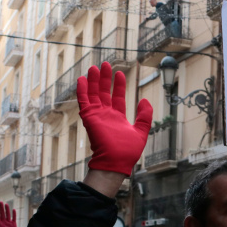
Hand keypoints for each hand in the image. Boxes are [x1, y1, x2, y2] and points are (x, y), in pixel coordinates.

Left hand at [0, 202, 18, 226]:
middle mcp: (4, 222)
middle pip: (2, 213)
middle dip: (1, 208)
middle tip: (0, 202)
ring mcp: (9, 223)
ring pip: (8, 214)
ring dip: (7, 209)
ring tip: (6, 204)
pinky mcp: (13, 225)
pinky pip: (14, 218)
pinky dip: (14, 214)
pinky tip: (13, 210)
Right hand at [77, 62, 151, 176]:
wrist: (116, 161)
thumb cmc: (128, 151)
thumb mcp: (141, 131)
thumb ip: (144, 116)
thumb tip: (145, 100)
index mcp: (117, 118)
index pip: (117, 97)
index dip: (118, 85)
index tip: (119, 73)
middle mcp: (106, 115)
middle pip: (103, 93)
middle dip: (104, 79)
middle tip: (104, 64)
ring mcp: (97, 116)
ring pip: (93, 94)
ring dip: (93, 81)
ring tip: (93, 67)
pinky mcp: (89, 117)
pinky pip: (84, 101)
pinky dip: (82, 90)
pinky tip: (81, 79)